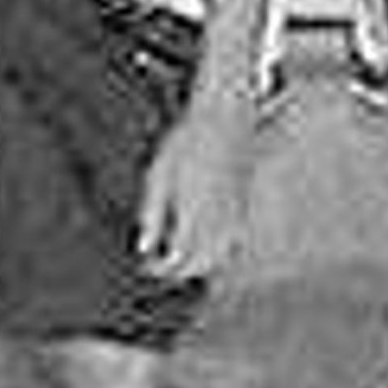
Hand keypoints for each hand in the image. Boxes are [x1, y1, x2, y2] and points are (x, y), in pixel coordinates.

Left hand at [135, 97, 254, 279]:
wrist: (225, 116)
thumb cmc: (186, 141)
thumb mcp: (159, 172)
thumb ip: (151, 212)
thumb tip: (144, 248)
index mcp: (192, 210)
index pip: (178, 256)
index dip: (161, 268)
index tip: (147, 266)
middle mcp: (217, 216)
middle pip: (201, 262)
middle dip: (180, 272)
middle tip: (160, 267)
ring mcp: (234, 212)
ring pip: (220, 255)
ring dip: (200, 265)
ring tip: (180, 260)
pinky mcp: (243, 205)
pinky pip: (233, 240)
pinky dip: (219, 251)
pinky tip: (205, 247)